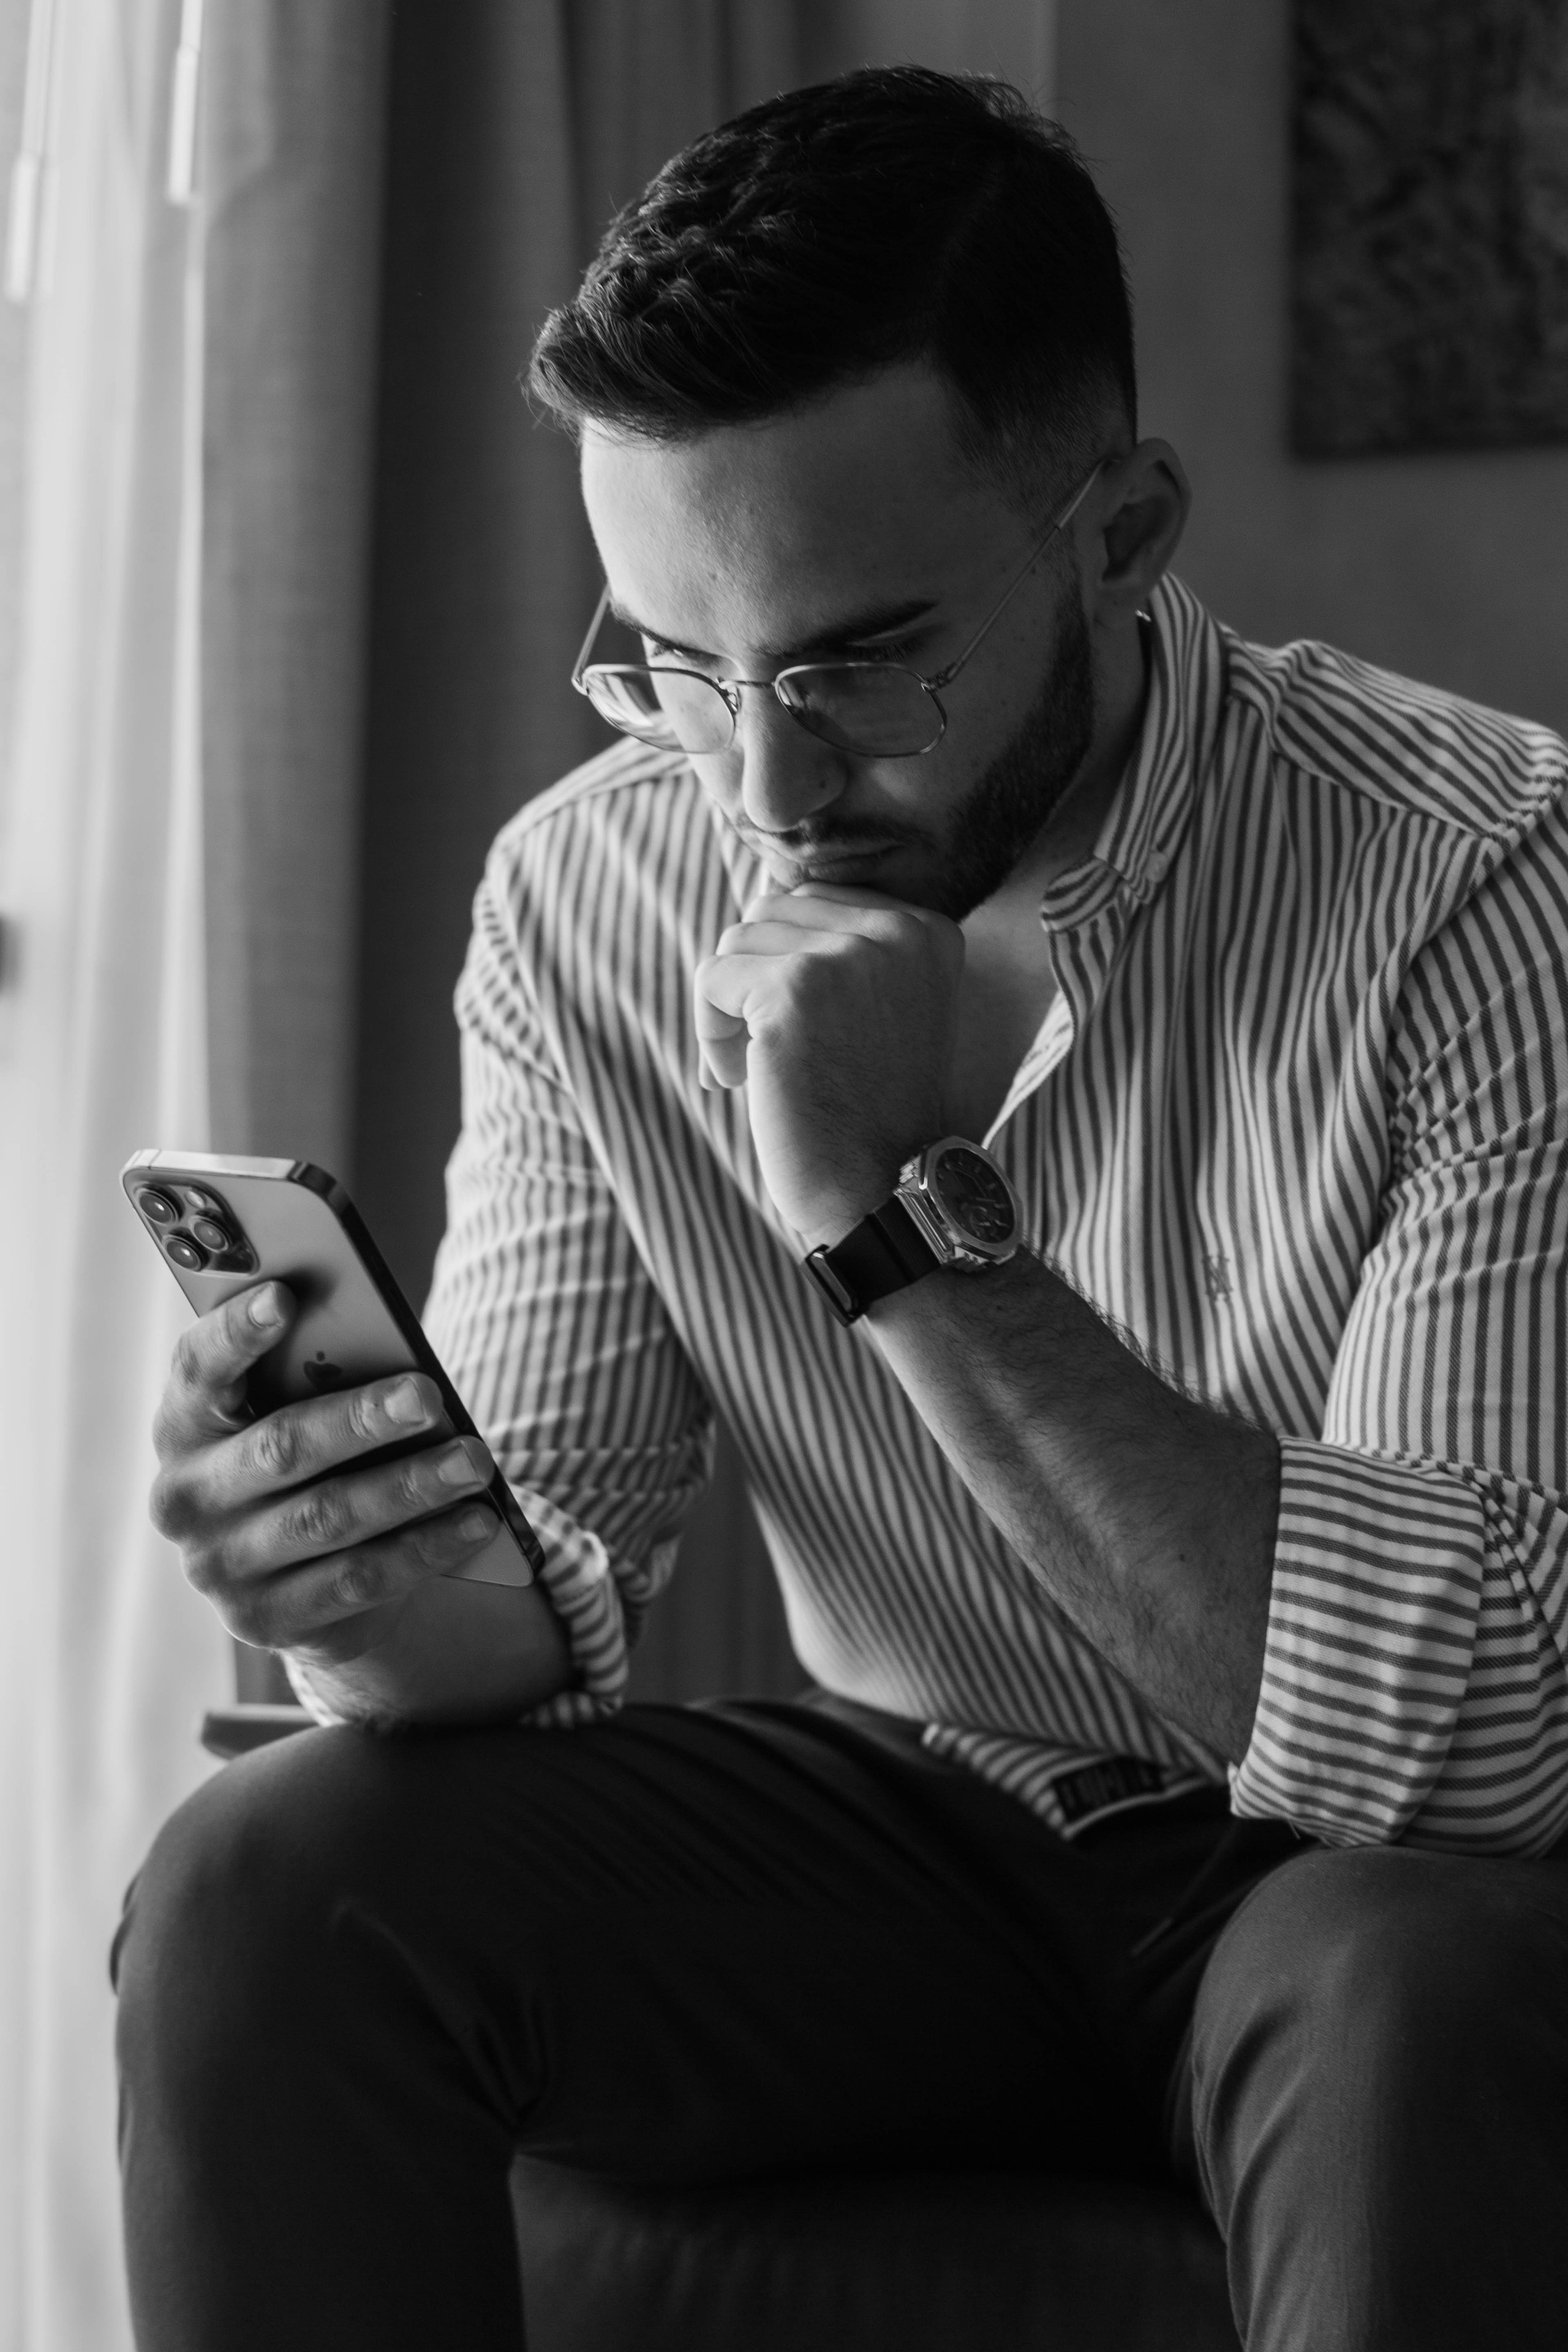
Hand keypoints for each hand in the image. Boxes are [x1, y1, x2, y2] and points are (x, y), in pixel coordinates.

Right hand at [150, 1281, 501, 1668]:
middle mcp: (186, 1495)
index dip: (236, 1332)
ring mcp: (220, 1566)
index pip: (197, 1367)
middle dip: (361, 1419)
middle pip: (280, 1446)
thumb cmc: (309, 1454)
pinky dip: (423, 1548)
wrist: (298, 1575)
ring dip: (410, 1486)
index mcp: (184, 1421)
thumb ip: (315, 1375)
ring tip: (475, 1460)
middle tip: (428, 1397)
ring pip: (326, 1517)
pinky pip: (356, 1579)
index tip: (284, 1297)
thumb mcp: (296, 1409)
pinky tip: (475, 1520)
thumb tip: (389, 1356)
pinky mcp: (265, 1618)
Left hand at [693, 884, 962, 1245]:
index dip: (788, 963)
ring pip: (737, 939)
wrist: (890, 1192)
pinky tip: (736, 1082)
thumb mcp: (883, 1009)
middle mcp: (897, 930)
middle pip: (772, 911)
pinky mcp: (795, 989)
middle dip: (754, 979)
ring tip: (753, 1070)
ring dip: (729, 1009)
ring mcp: (847, 956)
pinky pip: (711, 977)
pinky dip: (709, 1033)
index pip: (816, 899)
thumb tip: (763, 894)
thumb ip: (845, 949)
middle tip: (768, 1052)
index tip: (801, 1030)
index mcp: (927, 930)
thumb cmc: (874, 1113)